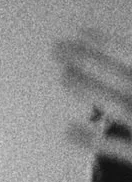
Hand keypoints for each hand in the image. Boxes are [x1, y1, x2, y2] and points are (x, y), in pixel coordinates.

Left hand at [56, 30, 131, 168]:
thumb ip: (131, 80)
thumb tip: (119, 66)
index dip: (111, 46)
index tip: (82, 32)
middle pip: (124, 78)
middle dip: (92, 61)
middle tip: (57, 48)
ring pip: (121, 107)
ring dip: (93, 90)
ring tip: (63, 77)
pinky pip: (123, 149)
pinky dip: (97, 141)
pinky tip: (69, 132)